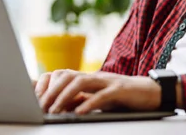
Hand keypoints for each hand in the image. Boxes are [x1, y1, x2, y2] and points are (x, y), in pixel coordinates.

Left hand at [35, 69, 161, 114]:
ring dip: (65, 95)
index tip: (33, 100)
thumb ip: (80, 99)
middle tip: (40, 108)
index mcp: (89, 78)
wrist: (152, 92)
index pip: (62, 74)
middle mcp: (96, 76)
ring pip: (82, 81)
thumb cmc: (124, 98)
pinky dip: (90, 103)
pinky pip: (103, 95)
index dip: (47, 84)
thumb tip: (58, 106)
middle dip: (51, 91)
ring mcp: (108, 81)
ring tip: (54, 110)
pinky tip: (79, 112)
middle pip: (68, 75)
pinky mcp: (121, 90)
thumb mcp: (98, 98)